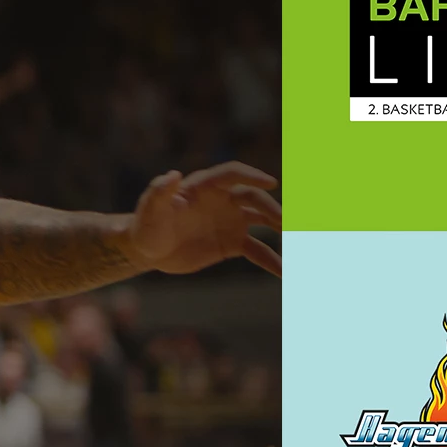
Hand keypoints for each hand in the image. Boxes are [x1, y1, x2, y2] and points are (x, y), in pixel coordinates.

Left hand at [123, 162, 280, 276]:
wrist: (148, 250)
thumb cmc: (147, 226)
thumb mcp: (150, 210)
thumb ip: (160, 192)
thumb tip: (172, 175)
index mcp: (205, 187)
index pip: (232, 175)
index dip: (251, 176)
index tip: (271, 184)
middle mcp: (223, 201)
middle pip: (253, 198)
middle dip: (271, 208)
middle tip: (286, 222)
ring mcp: (231, 221)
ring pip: (262, 220)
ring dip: (280, 227)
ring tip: (299, 237)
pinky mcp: (231, 244)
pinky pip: (257, 250)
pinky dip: (272, 260)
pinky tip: (285, 272)